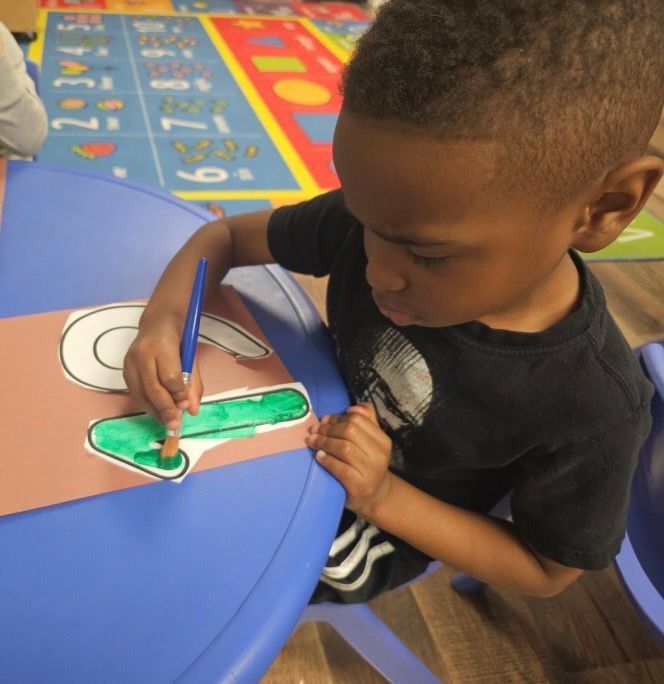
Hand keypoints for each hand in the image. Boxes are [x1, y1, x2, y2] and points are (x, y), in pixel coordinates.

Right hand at [123, 318, 202, 429]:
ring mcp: (129, 361)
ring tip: (167, 422)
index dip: (178, 395)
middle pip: (153, 387)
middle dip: (165, 409)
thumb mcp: (192, 358)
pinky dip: (147, 405)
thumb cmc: (179, 340)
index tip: (186, 407)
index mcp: (162, 346)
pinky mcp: (124, 369)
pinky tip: (157, 412)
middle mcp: (142, 354)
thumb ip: (193, 384)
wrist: (158, 322)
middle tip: (175, 424)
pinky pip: (135, 392)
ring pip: (141, 393)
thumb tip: (192, 411)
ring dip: (155, 411)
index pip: (170, 376)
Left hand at [306, 403, 393, 517]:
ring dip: (324, 442)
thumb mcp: (371, 443)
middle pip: (350, 431)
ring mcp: (371, 471)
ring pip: (344, 448)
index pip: (359, 419)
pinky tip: (318, 457)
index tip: (324, 419)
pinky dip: (328, 460)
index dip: (337, 417)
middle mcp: (380, 455)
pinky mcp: (360, 486)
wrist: (375, 497)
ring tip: (312, 441)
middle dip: (328, 429)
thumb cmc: (367, 465)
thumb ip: (366, 422)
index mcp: (383, 440)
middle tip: (313, 430)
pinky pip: (341, 468)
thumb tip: (353, 407)